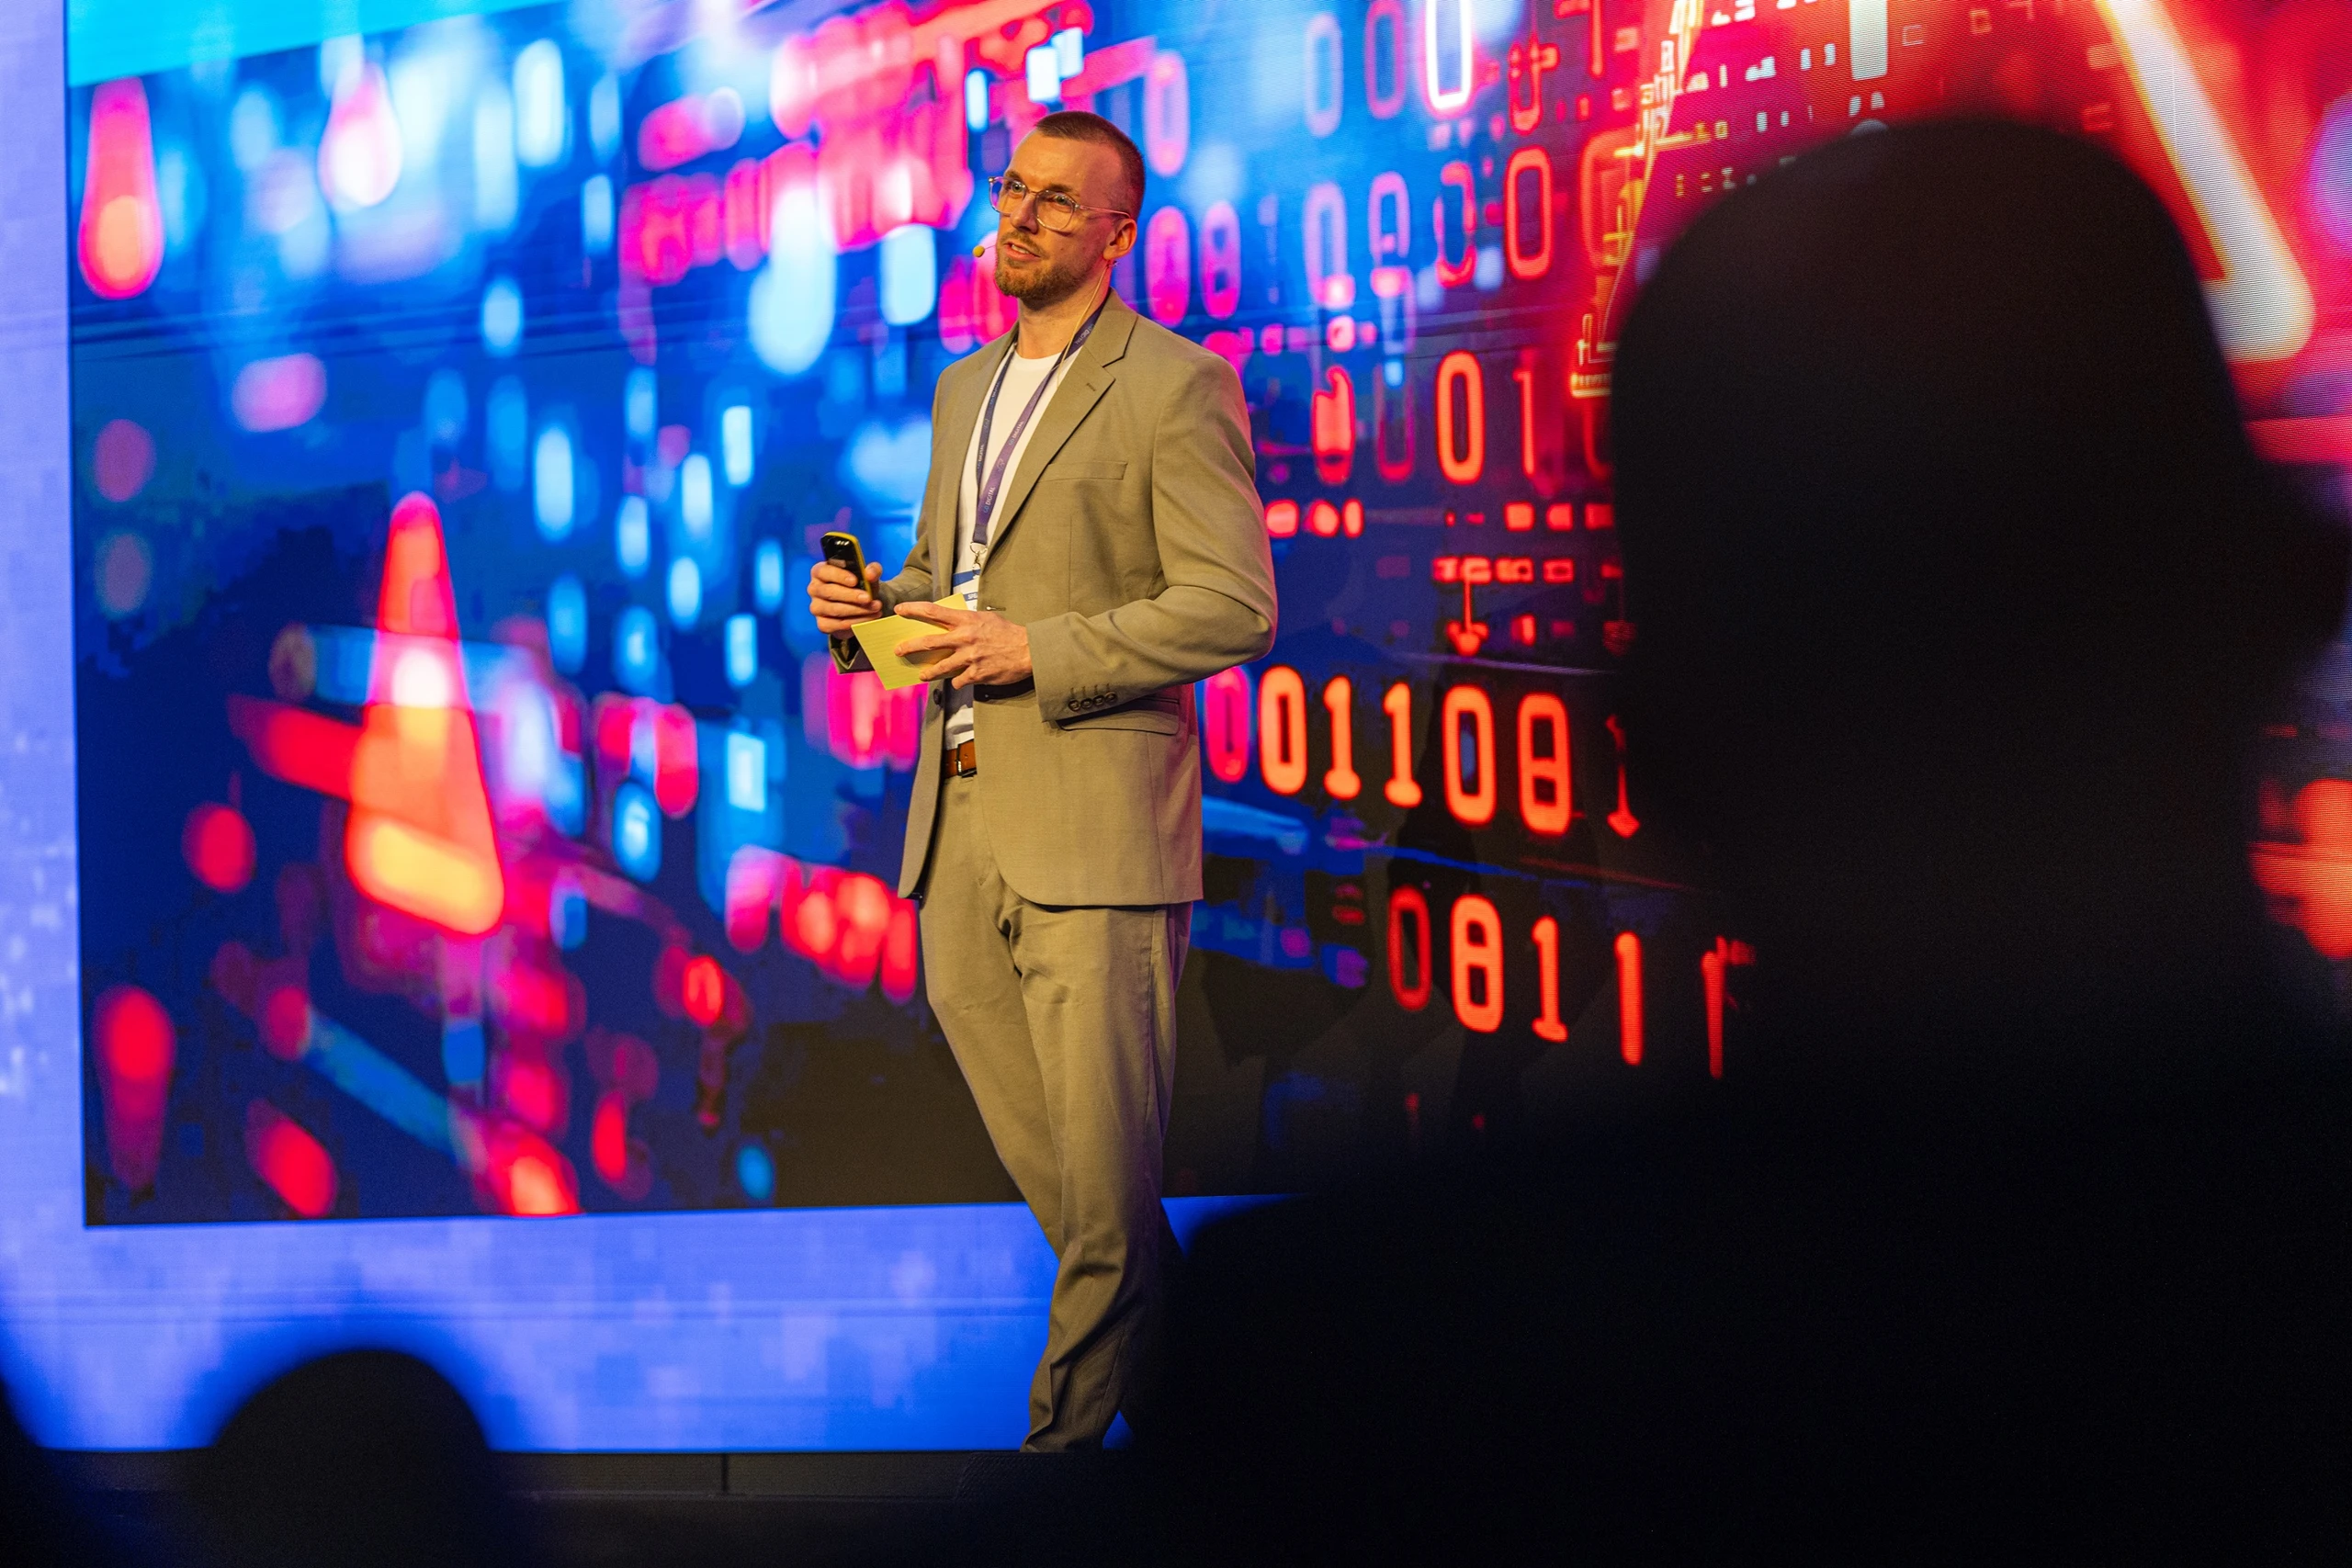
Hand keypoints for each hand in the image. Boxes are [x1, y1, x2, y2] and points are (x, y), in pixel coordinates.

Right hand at [809, 560, 883, 635]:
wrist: (862, 607)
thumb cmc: (860, 586)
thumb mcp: (868, 576)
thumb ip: (873, 570)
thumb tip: (870, 574)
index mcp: (820, 571)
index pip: (824, 571)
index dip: (838, 576)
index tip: (855, 581)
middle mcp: (815, 589)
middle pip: (829, 592)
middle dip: (851, 595)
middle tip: (868, 598)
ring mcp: (816, 608)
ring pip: (835, 609)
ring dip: (857, 610)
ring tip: (875, 608)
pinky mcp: (823, 624)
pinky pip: (837, 624)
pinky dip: (855, 622)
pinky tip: (869, 618)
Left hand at [893, 602, 1032, 688]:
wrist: (1029, 650)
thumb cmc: (1008, 633)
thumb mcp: (986, 618)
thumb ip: (967, 621)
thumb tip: (951, 623)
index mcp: (966, 620)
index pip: (933, 611)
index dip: (913, 609)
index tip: (899, 610)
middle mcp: (964, 638)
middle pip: (928, 642)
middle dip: (910, 647)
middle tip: (898, 650)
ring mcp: (969, 657)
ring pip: (940, 667)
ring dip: (928, 672)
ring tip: (922, 675)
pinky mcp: (976, 674)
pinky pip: (958, 680)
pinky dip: (958, 681)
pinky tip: (961, 680)